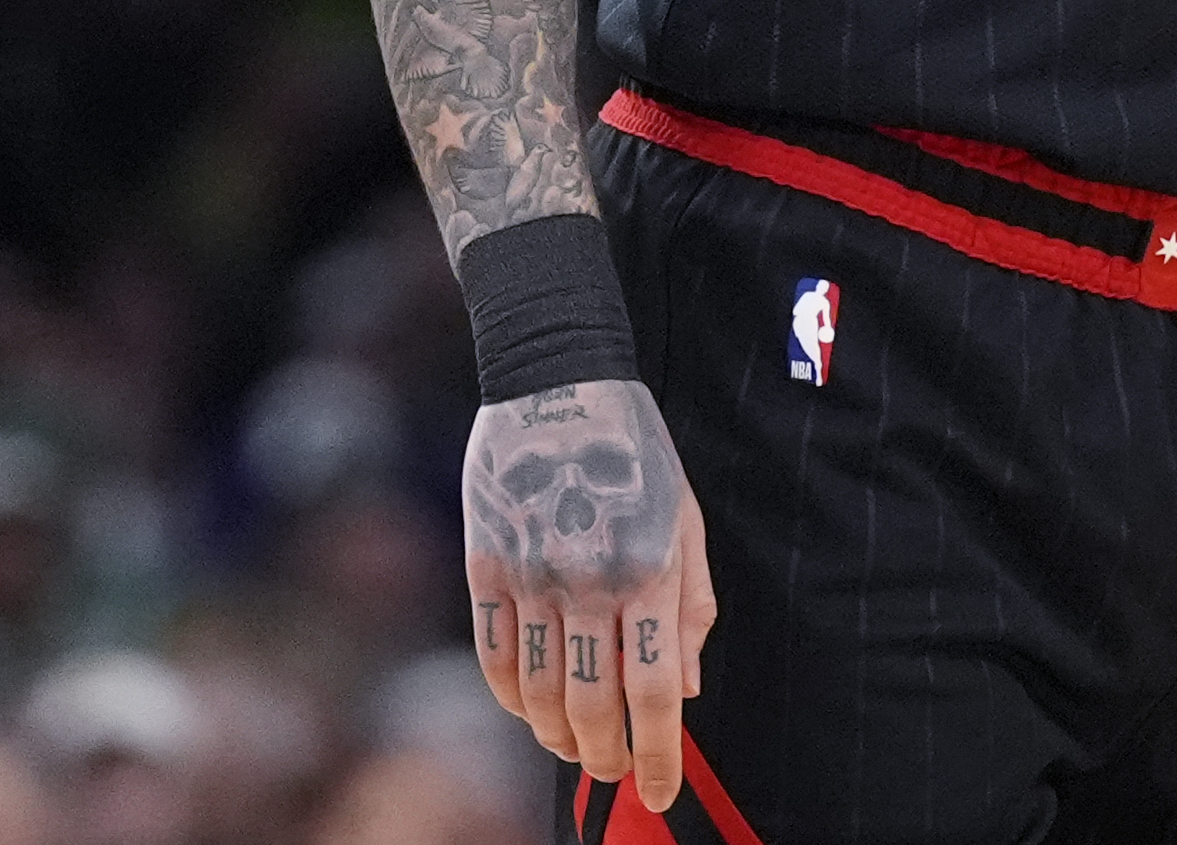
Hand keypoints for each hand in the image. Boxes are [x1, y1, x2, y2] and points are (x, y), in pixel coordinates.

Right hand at [462, 378, 717, 813]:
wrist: (559, 385)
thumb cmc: (638, 457)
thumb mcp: (688, 522)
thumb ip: (691, 609)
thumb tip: (685, 692)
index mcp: (649, 571)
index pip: (653, 691)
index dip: (657, 754)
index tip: (660, 791)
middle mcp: (588, 582)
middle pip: (591, 706)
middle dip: (606, 757)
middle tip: (615, 773)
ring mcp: (530, 578)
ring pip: (536, 694)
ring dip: (557, 738)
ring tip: (577, 750)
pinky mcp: (485, 570)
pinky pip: (494, 657)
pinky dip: (509, 701)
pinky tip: (529, 713)